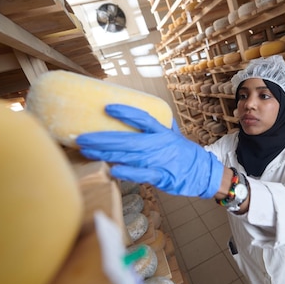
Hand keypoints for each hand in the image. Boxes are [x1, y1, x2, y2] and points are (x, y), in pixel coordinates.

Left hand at [76, 104, 223, 197]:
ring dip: (106, 153)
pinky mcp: (160, 176)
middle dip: (102, 138)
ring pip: (128, 155)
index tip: (106, 107)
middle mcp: (158, 144)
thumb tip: (145, 113)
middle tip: (81, 137)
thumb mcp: (174, 134)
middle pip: (126, 138)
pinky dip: (127, 172)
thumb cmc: (185, 153)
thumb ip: (160, 124)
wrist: (203, 172)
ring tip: (86, 151)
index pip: (142, 118)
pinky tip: (112, 169)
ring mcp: (159, 160)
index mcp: (161, 132)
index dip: (125, 112)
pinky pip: (141, 174)